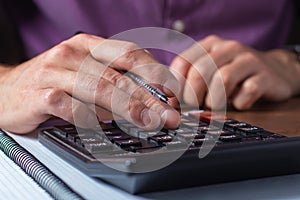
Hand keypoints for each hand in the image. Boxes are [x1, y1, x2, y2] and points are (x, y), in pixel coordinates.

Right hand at [0, 34, 179, 133]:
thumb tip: (147, 97)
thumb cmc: (50, 81)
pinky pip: (70, 107)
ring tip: (148, 123)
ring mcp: (54, 74)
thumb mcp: (83, 71)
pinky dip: (90, 118)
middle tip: (168, 116)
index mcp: (87, 45)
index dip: (154, 73)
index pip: (129, 53)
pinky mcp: (38, 96)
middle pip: (118, 75)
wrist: (5, 88)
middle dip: (148, 98)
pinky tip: (101, 125)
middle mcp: (72, 55)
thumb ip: (112, 80)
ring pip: (99, 89)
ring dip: (128, 108)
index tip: (171, 94)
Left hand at [170, 35, 299, 109]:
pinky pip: (247, 91)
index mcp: (209, 44)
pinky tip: (239, 103)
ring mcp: (248, 60)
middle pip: (200, 72)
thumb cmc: (234, 75)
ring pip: (222, 80)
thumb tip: (169, 99)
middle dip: (193, 96)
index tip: (175, 101)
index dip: (176, 85)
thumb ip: (190, 80)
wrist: (275, 72)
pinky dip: (239, 103)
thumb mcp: (210, 71)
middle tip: (196, 107)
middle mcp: (228, 47)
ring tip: (217, 105)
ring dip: (215, 100)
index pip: (183, 62)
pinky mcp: (265, 75)